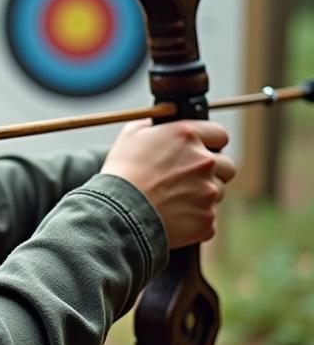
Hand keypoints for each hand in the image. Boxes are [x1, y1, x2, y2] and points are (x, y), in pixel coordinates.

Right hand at [101, 119, 236, 248]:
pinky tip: (174, 218)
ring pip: (217, 193)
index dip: (210, 143)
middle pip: (227, 166)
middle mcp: (204, 161)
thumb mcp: (131, 135)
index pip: (220, 134)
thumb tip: (159, 124)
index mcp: (188, 136)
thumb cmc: (121, 172)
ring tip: (174, 201)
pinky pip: (208, 219)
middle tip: (188, 179)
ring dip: (202, 196)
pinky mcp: (207, 219)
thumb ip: (153, 124)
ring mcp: (209, 192)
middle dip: (212, 172)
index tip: (202, 151)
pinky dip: (195, 220)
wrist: (117, 212)